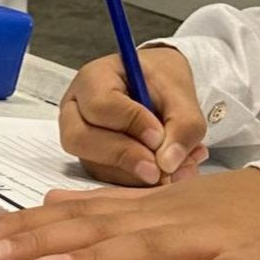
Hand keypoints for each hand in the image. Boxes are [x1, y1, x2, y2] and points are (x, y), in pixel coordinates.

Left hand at [0, 168, 259, 259]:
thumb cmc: (227, 211)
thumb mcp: (161, 202)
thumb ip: (107, 205)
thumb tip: (49, 202)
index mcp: (142, 210)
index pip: (74, 216)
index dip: (24, 226)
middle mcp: (163, 221)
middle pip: (95, 232)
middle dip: (39, 244)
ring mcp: (201, 242)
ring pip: (143, 252)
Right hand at [60, 47, 207, 185]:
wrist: (163, 90)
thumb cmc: (165, 82)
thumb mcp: (182, 95)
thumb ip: (183, 125)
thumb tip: (168, 164)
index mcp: (94, 78)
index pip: (99, 104)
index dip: (129, 123)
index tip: (158, 136)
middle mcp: (76, 109)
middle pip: (79, 139)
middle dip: (122, 156)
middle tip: (158, 169)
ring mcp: (80, 137)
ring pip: (93, 165)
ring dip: (134, 174)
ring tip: (174, 169)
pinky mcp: (91, 161)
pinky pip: (106, 178)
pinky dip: (137, 181)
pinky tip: (167, 173)